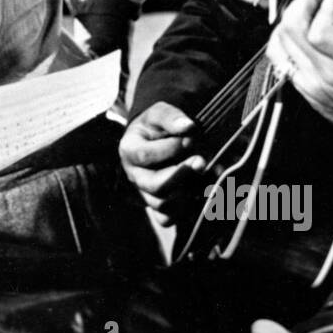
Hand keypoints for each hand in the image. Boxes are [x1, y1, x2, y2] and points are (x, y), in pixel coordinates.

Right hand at [119, 101, 207, 225]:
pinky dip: (183, 211)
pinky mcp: (156, 207)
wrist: (155, 140)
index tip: (190, 138)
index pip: (145, 155)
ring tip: (202, 176)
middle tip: (201, 161)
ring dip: (186, 192)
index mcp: (129, 150)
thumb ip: (171, 117)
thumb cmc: (157, 126)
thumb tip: (188, 126)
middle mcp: (134, 175)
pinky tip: (197, 193)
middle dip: (181, 174)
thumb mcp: (159, 113)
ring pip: (162, 205)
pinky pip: (166, 219)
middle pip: (154, 185)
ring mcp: (144, 193)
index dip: (169, 148)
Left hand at [266, 0, 332, 154]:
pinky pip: (277, 56)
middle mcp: (329, 75)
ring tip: (310, 16)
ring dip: (291, 20)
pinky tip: (299, 33)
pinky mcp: (301, 87)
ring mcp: (310, 83)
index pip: (321, 32)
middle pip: (293, 31)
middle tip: (319, 2)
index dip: (324, 9)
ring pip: (280, 41)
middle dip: (302, 6)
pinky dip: (283, 38)